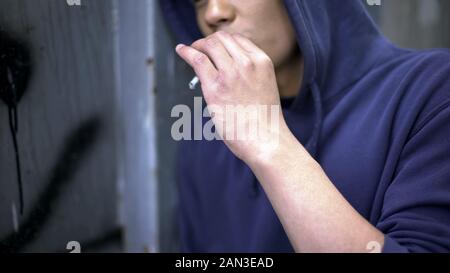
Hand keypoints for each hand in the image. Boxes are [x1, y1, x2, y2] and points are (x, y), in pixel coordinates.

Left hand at [176, 31, 287, 162]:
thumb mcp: (264, 86)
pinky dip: (186, 52)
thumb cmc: (264, 120)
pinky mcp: (215, 87)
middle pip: (222, 38)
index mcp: (262, 62)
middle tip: (201, 49)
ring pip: (209, 45)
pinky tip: (181, 50)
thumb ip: (250, 73)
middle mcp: (247, 63)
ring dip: (198, 45)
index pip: (238, 39)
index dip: (223, 41)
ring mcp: (231, 73)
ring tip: (192, 51)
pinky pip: (197, 59)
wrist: (264, 139)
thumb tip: (226, 68)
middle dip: (209, 41)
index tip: (215, 47)